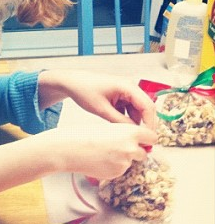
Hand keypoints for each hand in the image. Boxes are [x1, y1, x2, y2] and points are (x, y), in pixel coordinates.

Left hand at [38, 70, 156, 128]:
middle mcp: (130, 87)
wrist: (72, 83)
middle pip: (145, 108)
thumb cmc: (84, 91)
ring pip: (137, 110)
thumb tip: (133, 132)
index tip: (149, 137)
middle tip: (142, 140)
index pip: (148, 106)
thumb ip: (119, 121)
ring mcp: (126, 92)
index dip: (150, 123)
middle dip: (145, 124)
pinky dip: (127, 118)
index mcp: (128, 86)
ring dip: (135, 122)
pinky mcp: (120, 96)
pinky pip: (129, 109)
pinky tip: (121, 128)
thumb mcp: (102, 109)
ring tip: (129, 136)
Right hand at [46, 123, 157, 179]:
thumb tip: (135, 143)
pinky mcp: (116, 174)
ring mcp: (124, 163)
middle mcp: (131, 148)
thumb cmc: (84, 135)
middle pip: (143, 153)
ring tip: (103, 154)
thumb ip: (124, 135)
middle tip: (119, 148)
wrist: (68, 149)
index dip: (146, 139)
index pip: (152, 137)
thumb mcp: (108, 129)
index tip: (143, 140)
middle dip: (135, 151)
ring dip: (122, 160)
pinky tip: (99, 161)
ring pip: (130, 162)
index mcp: (130, 132)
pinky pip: (119, 170)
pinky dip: (112, 167)